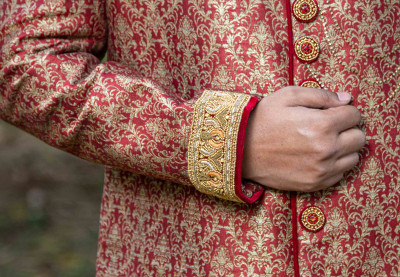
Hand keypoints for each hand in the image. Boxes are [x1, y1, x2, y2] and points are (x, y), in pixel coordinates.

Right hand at [242, 86, 365, 191]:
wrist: (240, 149)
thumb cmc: (263, 119)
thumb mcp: (288, 95)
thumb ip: (321, 95)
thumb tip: (347, 99)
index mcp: (322, 125)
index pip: (355, 115)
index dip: (344, 110)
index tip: (330, 111)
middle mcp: (326, 150)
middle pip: (359, 138)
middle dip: (348, 129)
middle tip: (329, 126)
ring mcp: (321, 170)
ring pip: (354, 158)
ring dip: (343, 148)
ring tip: (323, 142)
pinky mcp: (314, 184)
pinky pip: (340, 174)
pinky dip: (334, 164)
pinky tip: (316, 156)